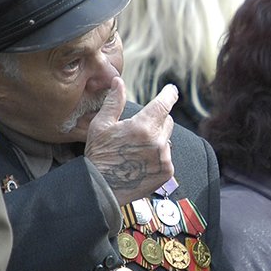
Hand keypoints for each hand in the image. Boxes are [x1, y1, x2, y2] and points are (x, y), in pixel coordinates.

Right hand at [84, 77, 176, 205]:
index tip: (172, 90)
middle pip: (167, 121)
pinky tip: (141, 162)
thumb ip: (114, 101)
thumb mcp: (101, 125)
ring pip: (167, 139)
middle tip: (140, 128)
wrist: (102, 189)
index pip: (163, 104)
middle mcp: (157, 141)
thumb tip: (118, 81)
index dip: (169, 94)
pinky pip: (167, 157)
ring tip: (136, 149)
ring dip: (157, 139)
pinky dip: (158, 156)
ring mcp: (164, 158)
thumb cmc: (99, 155)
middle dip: (157, 120)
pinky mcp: (167, 171)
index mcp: (142, 126)